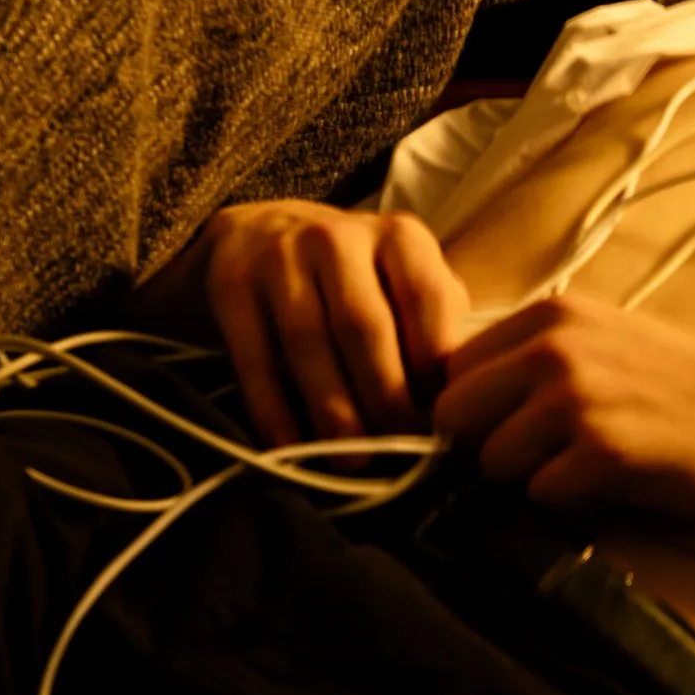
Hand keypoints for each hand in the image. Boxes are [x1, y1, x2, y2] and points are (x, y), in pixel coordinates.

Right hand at [143, 201, 471, 446]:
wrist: (258, 235)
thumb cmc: (356, 280)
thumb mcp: (405, 285)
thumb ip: (439, 326)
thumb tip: (464, 399)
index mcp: (398, 237)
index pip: (426, 299)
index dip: (435, 364)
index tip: (441, 420)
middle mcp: (338, 236)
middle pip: (365, 326)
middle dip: (384, 396)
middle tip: (397, 451)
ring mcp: (279, 256)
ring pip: (308, 343)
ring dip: (333, 410)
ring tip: (352, 459)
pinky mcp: (230, 284)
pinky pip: (253, 357)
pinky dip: (274, 409)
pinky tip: (292, 448)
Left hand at [432, 294, 694, 520]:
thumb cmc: (686, 391)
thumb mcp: (605, 341)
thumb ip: (537, 353)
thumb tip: (459, 393)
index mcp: (550, 313)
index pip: (453, 365)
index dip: (473, 407)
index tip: (508, 426)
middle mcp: (554, 347)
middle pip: (452, 412)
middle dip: (482, 444)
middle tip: (536, 459)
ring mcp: (575, 399)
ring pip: (488, 459)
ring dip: (526, 477)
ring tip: (583, 468)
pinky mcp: (599, 453)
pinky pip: (538, 494)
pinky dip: (565, 501)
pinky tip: (610, 484)